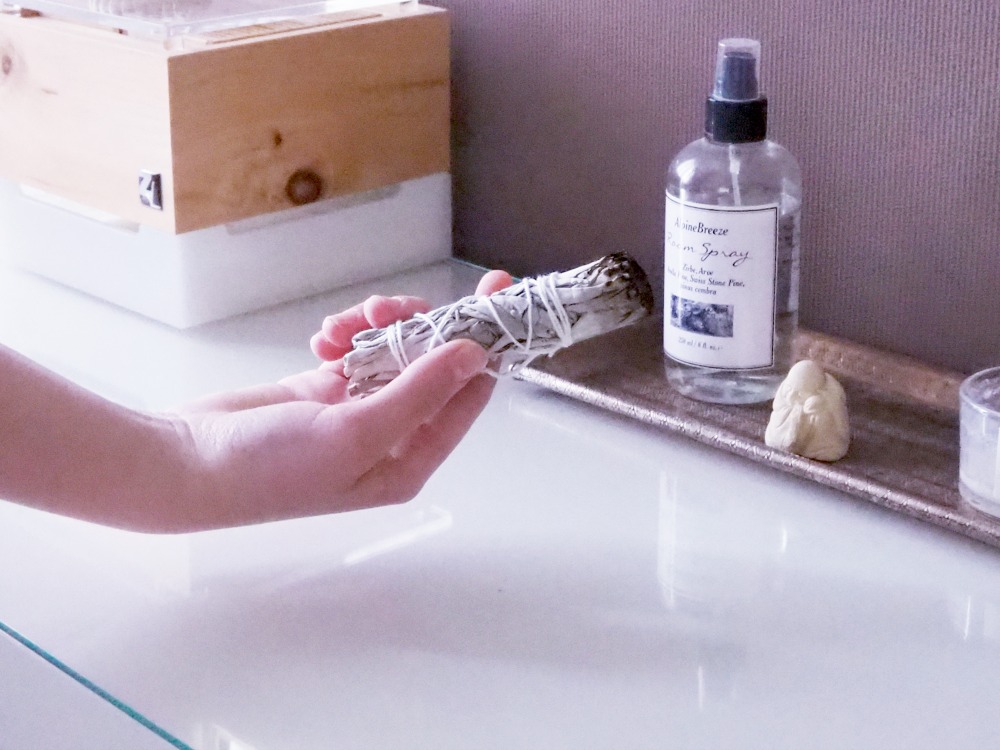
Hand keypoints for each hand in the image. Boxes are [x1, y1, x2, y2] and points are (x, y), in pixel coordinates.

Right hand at [168, 270, 512, 530]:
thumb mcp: (357, 432)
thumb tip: (475, 356)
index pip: (466, 399)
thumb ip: (419, 393)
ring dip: (372, 329)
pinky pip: (355, 349)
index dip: (484, 351)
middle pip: (431, 367)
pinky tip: (322, 340)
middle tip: (398, 302)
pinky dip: (345, 336)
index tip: (498, 302)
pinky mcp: (324, 389)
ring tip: (338, 328)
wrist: (190, 463)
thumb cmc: (273, 467)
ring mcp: (357, 410)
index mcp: (408, 460)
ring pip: (392, 350)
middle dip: (416, 331)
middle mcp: (390, 436)